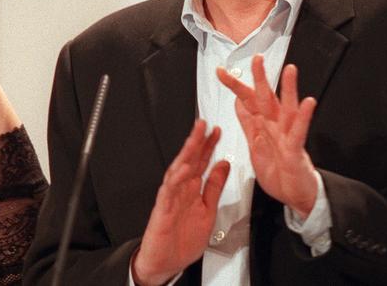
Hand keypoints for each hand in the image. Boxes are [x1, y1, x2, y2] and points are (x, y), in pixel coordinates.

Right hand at [132, 119, 229, 285]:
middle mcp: (181, 190)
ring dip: (185, 154)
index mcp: (192, 189)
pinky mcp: (163, 210)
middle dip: (196, 142)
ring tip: (194, 139)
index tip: (217, 131)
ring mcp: (171, 199)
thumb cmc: (183, 239)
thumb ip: (215, 187)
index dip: (209, 146)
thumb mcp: (208, 210)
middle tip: (204, 125)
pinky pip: (168, 192)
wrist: (166, 262)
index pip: (201, 162)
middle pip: (189, 161)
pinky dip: (175, 179)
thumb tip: (223, 165)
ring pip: (177, 171)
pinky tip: (183, 169)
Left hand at [216, 55, 317, 216]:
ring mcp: (286, 136)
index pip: (246, 100)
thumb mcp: (256, 145)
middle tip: (256, 58)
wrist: (295, 194)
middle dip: (260, 78)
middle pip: (265, 98)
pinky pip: (299, 132)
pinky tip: (309, 102)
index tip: (220, 71)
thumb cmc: (278, 168)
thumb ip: (248, 123)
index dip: (234, 86)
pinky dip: (304, 117)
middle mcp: (275, 126)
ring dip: (288, 89)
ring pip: (287, 108)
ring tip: (290, 70)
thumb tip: (238, 101)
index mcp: (262, 125)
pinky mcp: (295, 150)